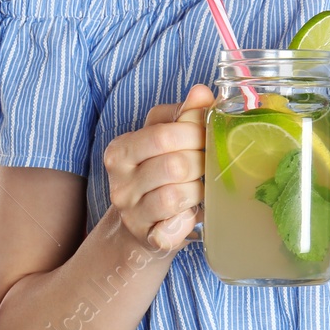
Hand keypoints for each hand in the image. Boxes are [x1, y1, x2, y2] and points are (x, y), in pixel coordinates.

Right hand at [102, 84, 214, 251]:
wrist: (144, 224)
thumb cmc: (161, 173)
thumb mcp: (168, 139)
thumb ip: (185, 114)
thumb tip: (201, 92)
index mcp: (121, 150)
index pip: (163, 135)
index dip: (195, 133)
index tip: (208, 136)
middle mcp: (120, 182)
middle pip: (175, 165)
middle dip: (202, 163)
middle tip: (210, 164)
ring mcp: (131, 213)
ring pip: (176, 196)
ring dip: (199, 191)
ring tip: (202, 187)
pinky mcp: (147, 238)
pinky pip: (173, 230)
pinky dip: (187, 221)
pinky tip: (191, 214)